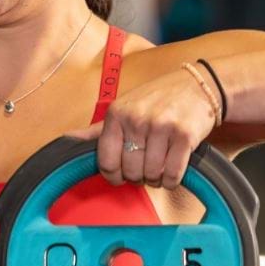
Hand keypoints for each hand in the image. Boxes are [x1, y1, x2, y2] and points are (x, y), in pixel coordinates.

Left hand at [66, 68, 216, 189]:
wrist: (197, 86)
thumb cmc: (157, 100)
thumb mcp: (123, 108)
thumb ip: (97, 130)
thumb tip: (67, 139)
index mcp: (116, 114)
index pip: (106, 161)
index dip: (114, 176)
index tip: (121, 175)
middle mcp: (137, 119)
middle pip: (130, 171)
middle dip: (138, 176)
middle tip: (145, 167)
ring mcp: (161, 127)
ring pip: (152, 175)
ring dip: (156, 179)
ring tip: (160, 166)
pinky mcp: (185, 136)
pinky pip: (173, 175)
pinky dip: (172, 180)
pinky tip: (172, 171)